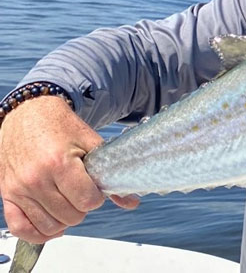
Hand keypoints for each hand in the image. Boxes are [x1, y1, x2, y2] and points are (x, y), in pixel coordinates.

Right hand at [0, 95, 138, 242]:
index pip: (87, 201)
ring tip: (68, 201)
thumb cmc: (59, 126)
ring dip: (64, 219)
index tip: (95, 187)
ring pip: (49, 226)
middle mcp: (36, 179)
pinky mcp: (7, 194)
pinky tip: (53, 226)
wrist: (27, 115)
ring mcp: (19, 189)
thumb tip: (131, 200)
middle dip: (82, 206)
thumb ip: (110, 172)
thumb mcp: (90, 142)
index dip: (97, 196)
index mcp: (59, 163)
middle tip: (81, 190)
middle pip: (71, 215)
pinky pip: (20, 228)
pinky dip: (38, 233)